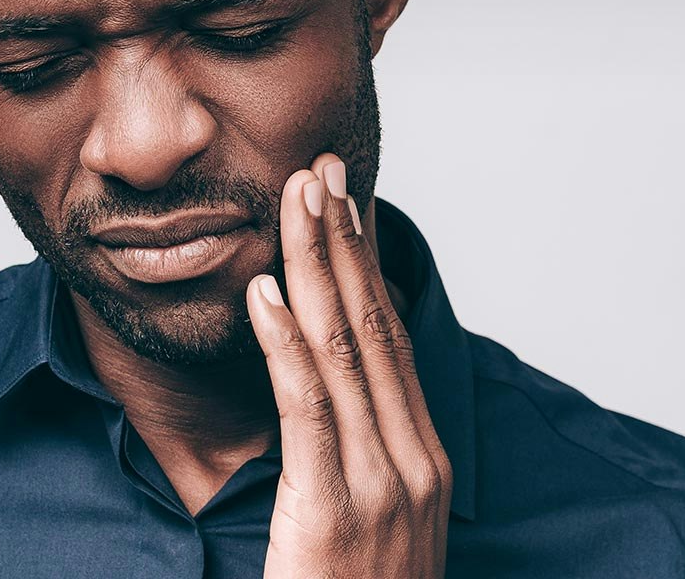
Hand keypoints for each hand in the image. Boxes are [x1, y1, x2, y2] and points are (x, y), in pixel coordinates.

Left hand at [246, 154, 451, 577]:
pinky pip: (307, 408)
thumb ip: (357, 445)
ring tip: (296, 201)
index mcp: (419, 454)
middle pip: (372, 324)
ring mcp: (380, 485)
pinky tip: (265, 291)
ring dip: (317, 266)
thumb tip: (327, 376)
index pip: (389, 334)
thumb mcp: (374, 514)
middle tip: (320, 171)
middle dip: (343, 240)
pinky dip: (285, 342)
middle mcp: (411, 458)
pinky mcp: (332, 513)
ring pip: (344, 349)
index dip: (366, 261)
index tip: (345, 201)